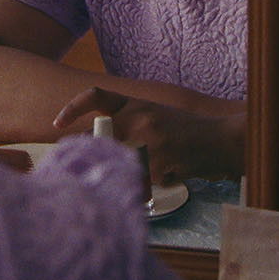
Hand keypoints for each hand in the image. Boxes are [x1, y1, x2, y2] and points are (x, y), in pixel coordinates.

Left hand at [52, 86, 242, 185]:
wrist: (222, 139)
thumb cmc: (185, 132)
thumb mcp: (153, 117)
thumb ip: (127, 126)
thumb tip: (92, 145)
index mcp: (135, 103)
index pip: (97, 96)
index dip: (73, 108)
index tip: (56, 124)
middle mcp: (140, 115)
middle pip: (104, 142)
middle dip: (108, 158)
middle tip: (118, 167)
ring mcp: (150, 136)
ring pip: (124, 166)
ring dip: (139, 175)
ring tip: (160, 169)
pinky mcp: (162, 158)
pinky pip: (145, 181)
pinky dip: (157, 183)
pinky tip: (173, 173)